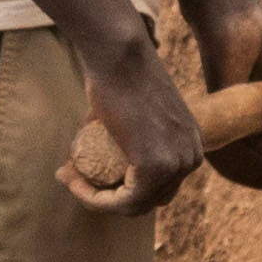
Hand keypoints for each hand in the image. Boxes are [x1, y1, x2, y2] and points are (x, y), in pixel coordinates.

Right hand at [55, 26, 214, 219]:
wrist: (120, 55)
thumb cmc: (120, 74)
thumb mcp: (133, 112)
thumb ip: (128, 133)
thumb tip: (108, 148)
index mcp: (192, 146)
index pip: (158, 185)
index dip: (120, 187)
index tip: (87, 173)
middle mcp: (192, 158)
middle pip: (147, 199)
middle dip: (108, 196)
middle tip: (73, 177)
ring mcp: (176, 165)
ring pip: (133, 205)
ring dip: (96, 199)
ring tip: (69, 176)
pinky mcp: (154, 169)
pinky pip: (121, 201)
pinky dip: (95, 198)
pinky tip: (74, 182)